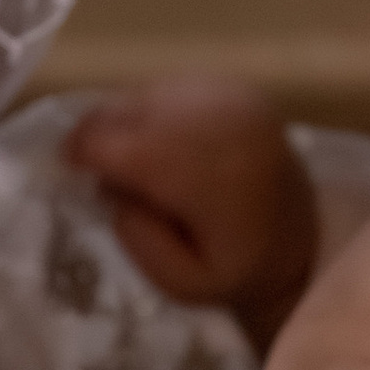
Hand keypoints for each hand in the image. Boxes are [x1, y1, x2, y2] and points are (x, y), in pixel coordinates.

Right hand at [66, 76, 318, 352]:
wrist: (302, 240)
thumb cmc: (238, 269)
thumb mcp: (182, 283)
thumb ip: (139, 239)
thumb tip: (112, 185)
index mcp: (210, 177)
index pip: (124, 146)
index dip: (83, 152)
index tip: (67, 168)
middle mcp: (223, 125)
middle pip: (130, 110)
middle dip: (97, 132)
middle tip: (83, 159)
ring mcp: (234, 99)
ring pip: (147, 93)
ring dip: (123, 119)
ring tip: (119, 151)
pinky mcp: (238, 89)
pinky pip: (171, 86)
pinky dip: (150, 108)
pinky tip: (153, 136)